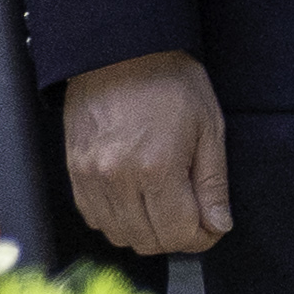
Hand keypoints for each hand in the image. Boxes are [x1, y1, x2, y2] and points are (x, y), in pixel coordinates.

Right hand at [65, 53, 236, 261]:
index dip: (202, 237)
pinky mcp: (74, 172)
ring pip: (119, 235)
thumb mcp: (208, 127)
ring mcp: (90, 177)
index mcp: (156, 168)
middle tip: (191, 214)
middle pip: (148, 241)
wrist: (119, 51)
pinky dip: (118, 219)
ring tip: (164, 205)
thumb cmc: (169, 81)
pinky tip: (136, 198)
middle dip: (176, 236)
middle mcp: (118, 179)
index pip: (178, 234)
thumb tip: (218, 225)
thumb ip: (213, 183)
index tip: (211, 225)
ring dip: (147, 231)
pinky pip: (95, 218)